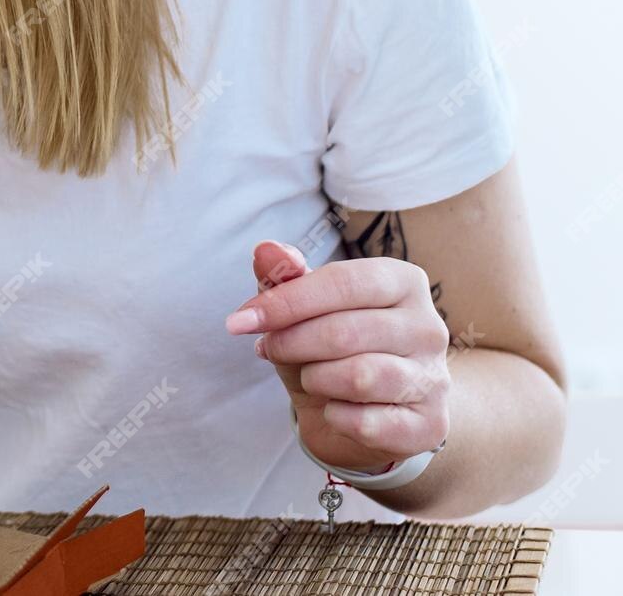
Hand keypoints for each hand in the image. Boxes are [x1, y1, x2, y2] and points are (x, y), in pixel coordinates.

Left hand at [227, 240, 451, 473]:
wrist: (364, 414)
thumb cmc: (330, 349)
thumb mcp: (301, 309)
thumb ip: (284, 277)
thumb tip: (266, 250)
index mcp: (403, 282)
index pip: (341, 282)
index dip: (284, 302)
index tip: (239, 321)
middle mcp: (429, 326)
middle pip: (345, 331)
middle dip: (290, 343)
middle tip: (268, 349)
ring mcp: (435, 378)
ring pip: (360, 377)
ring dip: (315, 379)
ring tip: (309, 376)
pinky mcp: (431, 425)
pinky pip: (368, 423)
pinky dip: (335, 416)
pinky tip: (334, 409)